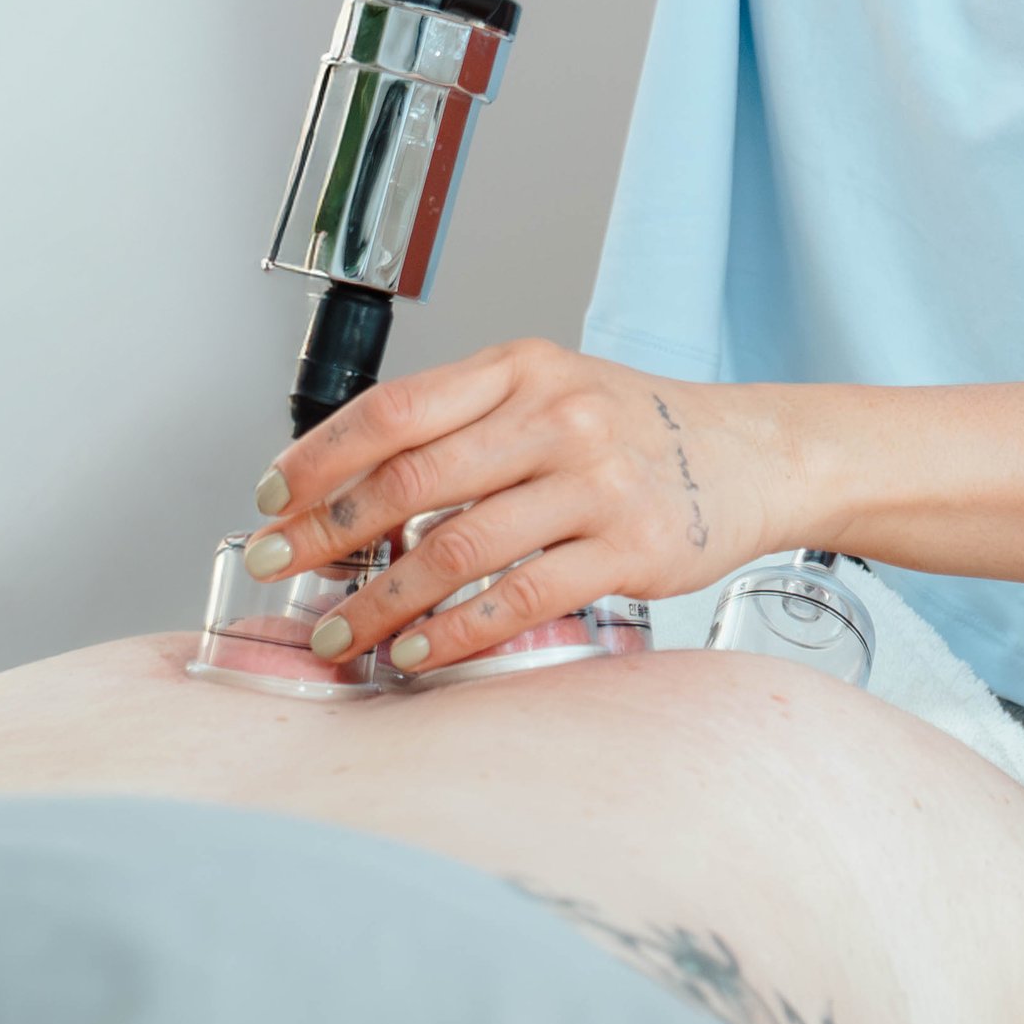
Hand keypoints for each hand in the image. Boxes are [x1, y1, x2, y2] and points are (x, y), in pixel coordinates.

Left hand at [239, 342, 804, 675]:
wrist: (752, 453)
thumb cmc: (633, 429)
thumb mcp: (550, 392)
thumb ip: (465, 426)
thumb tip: (351, 489)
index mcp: (522, 369)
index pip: (395, 408)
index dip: (319, 457)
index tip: (271, 497)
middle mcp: (554, 417)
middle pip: (411, 480)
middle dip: (326, 533)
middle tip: (276, 568)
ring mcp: (594, 483)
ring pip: (456, 550)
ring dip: (381, 602)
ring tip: (340, 635)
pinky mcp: (627, 549)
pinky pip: (519, 598)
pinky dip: (455, 634)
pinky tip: (419, 654)